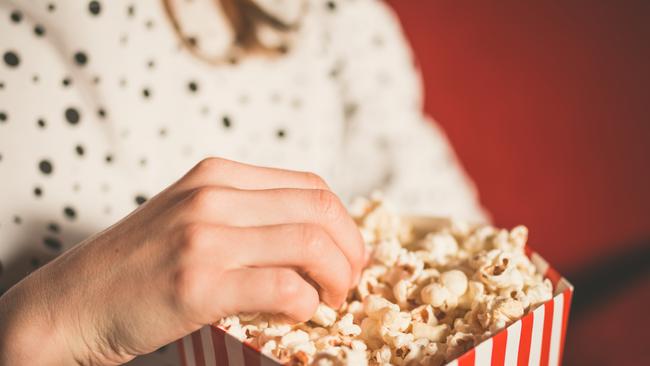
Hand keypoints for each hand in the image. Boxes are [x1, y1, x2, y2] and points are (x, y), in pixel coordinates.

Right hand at [0, 158, 364, 364]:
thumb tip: (314, 235)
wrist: (74, 302)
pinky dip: (305, 303)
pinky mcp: (196, 283)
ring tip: (330, 300)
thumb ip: (246, 214)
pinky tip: (298, 313)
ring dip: (336, 278)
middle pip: (320, 210)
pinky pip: (281, 287)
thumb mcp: (192, 216)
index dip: (344, 223)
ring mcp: (204, 237)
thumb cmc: (139, 265)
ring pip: (309, 244)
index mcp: (218, 175)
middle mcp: (213, 196)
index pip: (311, 186)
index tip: (348, 254)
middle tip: (348, 281)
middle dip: (351, 250)